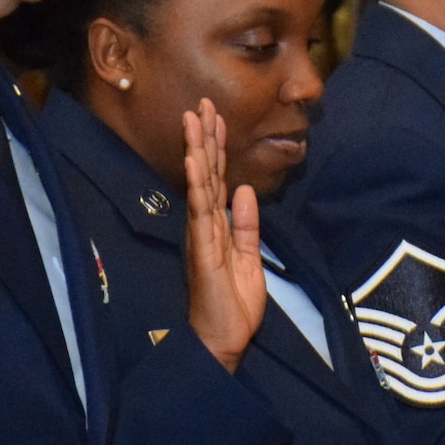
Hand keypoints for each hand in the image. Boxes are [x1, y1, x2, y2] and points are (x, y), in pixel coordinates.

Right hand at [182, 99, 265, 371]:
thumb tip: (247, 191)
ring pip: (199, 184)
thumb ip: (247, 225)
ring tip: (194, 119)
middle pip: (205, 174)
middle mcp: (204, 225)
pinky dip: (196, 184)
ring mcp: (201, 235)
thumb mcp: (249, 259)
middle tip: (203, 103)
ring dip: (197, 150)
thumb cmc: (232, 306)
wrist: (223, 341)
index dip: (217, 149)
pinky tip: (194, 161)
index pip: (217, 180)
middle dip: (205, 137)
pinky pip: (199, 212)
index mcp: (217, 227)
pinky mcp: (202, 249)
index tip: (217, 117)